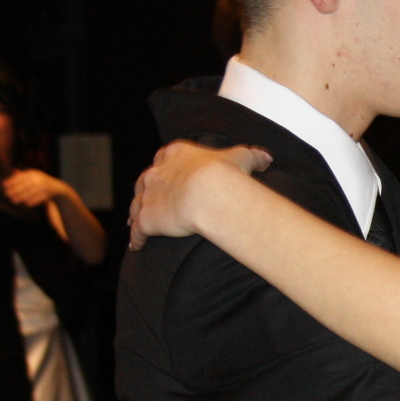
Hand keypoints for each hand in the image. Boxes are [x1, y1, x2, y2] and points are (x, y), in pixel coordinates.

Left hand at [3, 168, 70, 208]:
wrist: (58, 187)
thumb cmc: (41, 181)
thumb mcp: (33, 176)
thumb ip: (22, 175)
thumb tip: (12, 171)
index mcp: (34, 173)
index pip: (21, 177)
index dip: (12, 181)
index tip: (4, 185)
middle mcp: (39, 178)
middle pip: (24, 185)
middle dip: (15, 190)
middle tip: (7, 195)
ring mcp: (44, 186)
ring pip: (30, 193)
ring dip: (21, 197)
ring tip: (14, 200)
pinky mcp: (48, 194)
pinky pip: (38, 199)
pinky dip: (32, 201)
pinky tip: (26, 203)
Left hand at [128, 141, 269, 249]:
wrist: (209, 193)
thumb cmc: (224, 173)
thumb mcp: (242, 159)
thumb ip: (252, 157)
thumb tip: (266, 158)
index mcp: (176, 155)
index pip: (164, 158)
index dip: (166, 167)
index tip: (167, 172)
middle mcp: (158, 173)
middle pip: (145, 181)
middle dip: (147, 189)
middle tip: (147, 197)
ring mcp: (149, 196)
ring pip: (136, 204)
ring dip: (135, 212)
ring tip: (133, 220)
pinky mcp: (146, 219)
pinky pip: (137, 230)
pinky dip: (136, 238)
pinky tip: (136, 245)